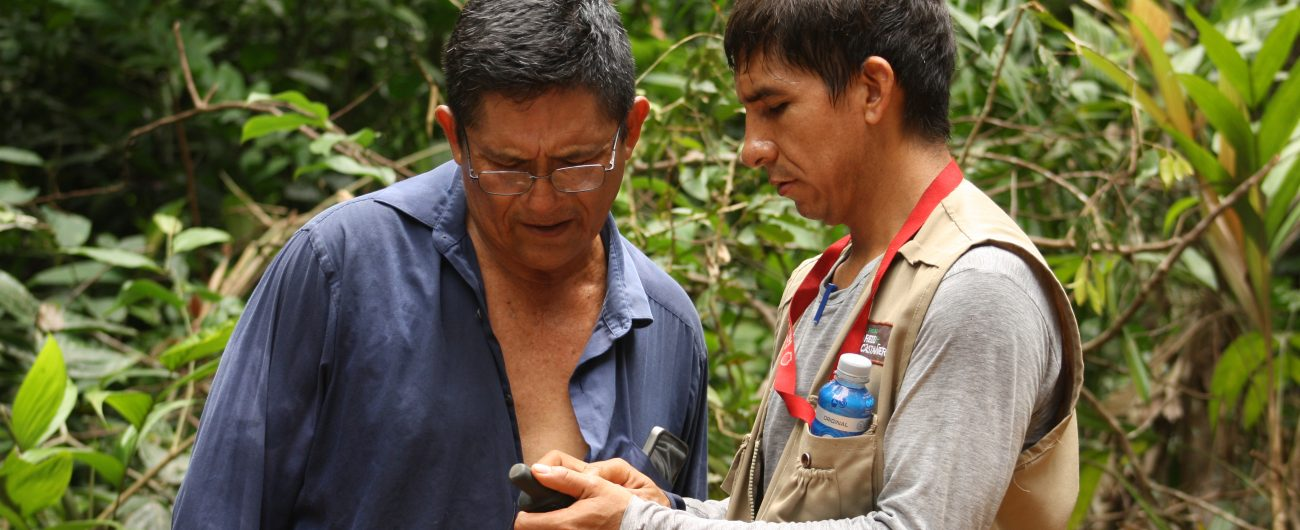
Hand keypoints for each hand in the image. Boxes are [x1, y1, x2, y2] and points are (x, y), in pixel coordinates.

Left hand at [513, 463, 631, 529]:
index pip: (523, 524)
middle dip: (535, 519)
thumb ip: (564, 478)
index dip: (525, 511)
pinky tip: (573, 523)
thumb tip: (537, 471)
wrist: (640, 527)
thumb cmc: (621, 507)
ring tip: (562, 514)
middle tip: (548, 508)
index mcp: (565, 523)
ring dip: (547, 525)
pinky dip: (560, 529)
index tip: (533, 504)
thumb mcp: (595, 484)